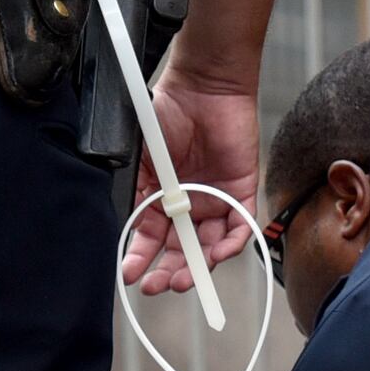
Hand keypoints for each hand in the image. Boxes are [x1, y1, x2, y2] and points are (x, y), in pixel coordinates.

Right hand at [121, 74, 258, 293]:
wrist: (203, 85)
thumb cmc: (166, 112)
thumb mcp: (140, 155)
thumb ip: (136, 189)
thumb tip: (127, 225)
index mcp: (160, 198)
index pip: (150, 239)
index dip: (140, 259)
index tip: (131, 275)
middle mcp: (188, 205)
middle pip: (181, 251)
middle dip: (170, 272)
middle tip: (160, 286)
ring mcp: (215, 200)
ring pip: (210, 246)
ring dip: (200, 266)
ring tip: (188, 278)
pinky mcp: (242, 190)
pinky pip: (240, 225)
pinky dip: (232, 242)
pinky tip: (218, 252)